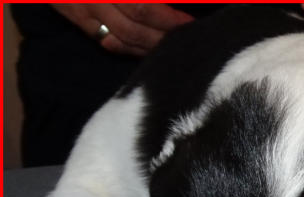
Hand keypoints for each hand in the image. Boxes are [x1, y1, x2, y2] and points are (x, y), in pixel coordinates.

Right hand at [52, 4, 193, 55]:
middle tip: (187, 39)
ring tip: (173, 47)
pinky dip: (132, 50)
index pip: (141, 7)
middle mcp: (94, 1)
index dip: (168, 18)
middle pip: (134, 29)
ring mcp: (84, 12)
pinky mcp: (79, 21)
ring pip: (122, 41)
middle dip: (164, 37)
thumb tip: (169, 2)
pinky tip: (149, 49)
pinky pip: (109, 43)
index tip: (189, 22)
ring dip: (150, 48)